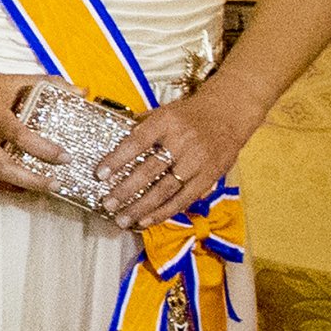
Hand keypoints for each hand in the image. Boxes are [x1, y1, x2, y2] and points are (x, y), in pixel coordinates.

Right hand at [0, 69, 65, 190]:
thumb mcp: (12, 80)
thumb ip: (48, 84)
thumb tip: (81, 92)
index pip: (21, 135)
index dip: (45, 150)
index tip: (65, 157)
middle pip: (5, 167)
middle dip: (33, 180)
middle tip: (55, 184)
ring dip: (20, 186)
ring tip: (41, 186)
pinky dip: (3, 186)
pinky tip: (19, 185)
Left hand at [96, 80, 263, 228]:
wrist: (230, 112)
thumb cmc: (191, 114)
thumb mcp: (166, 111)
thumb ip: (143, 127)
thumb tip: (117, 145)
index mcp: (167, 121)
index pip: (137, 141)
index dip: (117, 159)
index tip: (101, 174)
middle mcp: (182, 140)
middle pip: (149, 170)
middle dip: (125, 190)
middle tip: (108, 204)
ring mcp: (197, 160)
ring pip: (165, 189)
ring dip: (141, 207)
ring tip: (123, 219)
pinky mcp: (209, 176)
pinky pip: (184, 198)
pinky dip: (164, 212)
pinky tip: (147, 220)